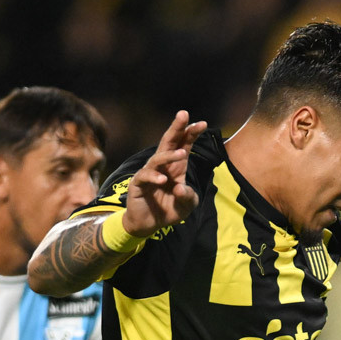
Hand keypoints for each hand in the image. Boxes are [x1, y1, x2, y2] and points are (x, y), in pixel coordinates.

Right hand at [122, 111, 209, 236]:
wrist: (149, 224)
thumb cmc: (168, 210)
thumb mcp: (186, 205)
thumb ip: (188, 196)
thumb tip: (179, 188)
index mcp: (176, 166)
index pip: (184, 144)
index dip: (191, 133)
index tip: (202, 124)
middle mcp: (162, 166)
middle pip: (168, 142)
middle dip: (176, 128)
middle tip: (183, 114)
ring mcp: (149, 173)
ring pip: (157, 158)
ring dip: (169, 155)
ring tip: (182, 154)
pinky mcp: (138, 183)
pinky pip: (145, 176)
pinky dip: (154, 177)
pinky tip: (163, 180)